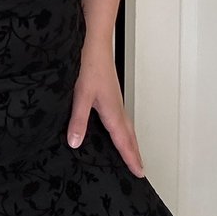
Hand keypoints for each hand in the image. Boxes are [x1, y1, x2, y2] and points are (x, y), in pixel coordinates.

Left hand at [66, 45, 143, 177]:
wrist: (95, 42)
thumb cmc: (90, 64)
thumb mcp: (81, 94)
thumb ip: (79, 120)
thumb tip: (76, 143)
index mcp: (112, 111)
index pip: (123, 141)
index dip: (130, 158)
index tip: (139, 173)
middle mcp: (116, 107)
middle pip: (129, 135)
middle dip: (134, 153)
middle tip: (140, 169)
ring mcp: (114, 100)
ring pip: (126, 126)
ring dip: (130, 141)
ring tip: (132, 153)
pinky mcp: (110, 93)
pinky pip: (121, 117)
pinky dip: (123, 129)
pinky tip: (115, 128)